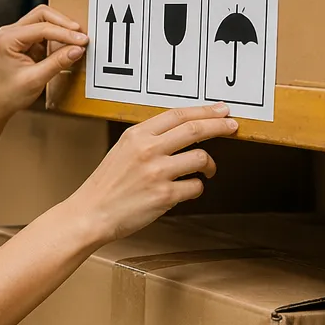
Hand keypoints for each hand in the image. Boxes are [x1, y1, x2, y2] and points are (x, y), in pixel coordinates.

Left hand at [0, 5, 89, 116]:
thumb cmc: (8, 94)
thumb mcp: (36, 79)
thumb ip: (57, 62)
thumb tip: (77, 49)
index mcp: (8, 39)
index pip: (42, 28)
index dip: (65, 33)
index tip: (82, 41)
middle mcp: (10, 32)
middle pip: (43, 14)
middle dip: (64, 24)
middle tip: (81, 37)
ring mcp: (17, 35)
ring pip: (44, 19)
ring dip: (61, 28)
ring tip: (76, 40)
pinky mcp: (25, 41)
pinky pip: (44, 30)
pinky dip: (58, 35)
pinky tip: (67, 45)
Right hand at [65, 104, 237, 244]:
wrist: (91, 213)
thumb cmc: (107, 184)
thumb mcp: (122, 150)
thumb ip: (149, 138)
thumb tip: (185, 129)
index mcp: (135, 135)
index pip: (178, 115)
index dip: (205, 111)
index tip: (222, 111)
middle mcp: (147, 150)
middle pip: (195, 130)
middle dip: (221, 126)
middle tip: (233, 127)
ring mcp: (157, 172)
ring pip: (201, 158)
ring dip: (209, 165)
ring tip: (206, 170)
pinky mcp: (164, 195)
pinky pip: (195, 187)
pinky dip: (195, 188)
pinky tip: (184, 191)